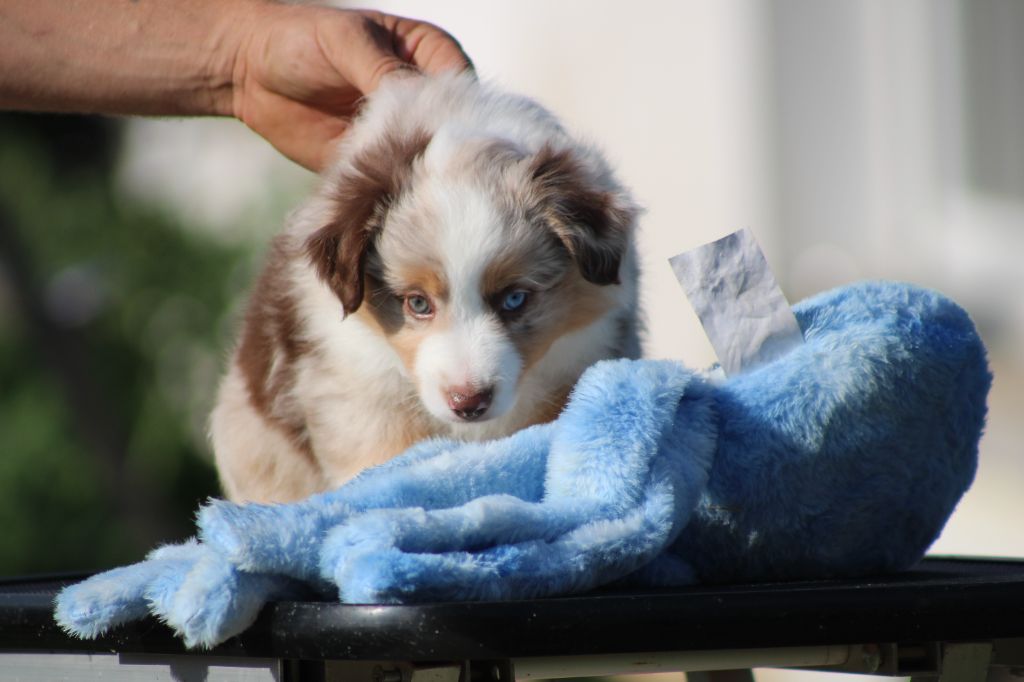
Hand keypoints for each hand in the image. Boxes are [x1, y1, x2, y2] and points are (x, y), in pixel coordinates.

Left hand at [231, 5, 470, 171]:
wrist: (248, 71)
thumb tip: (418, 101)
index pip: (463, 88)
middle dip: (440, 148)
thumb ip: (383, 70)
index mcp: (429, 55)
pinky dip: (388, 188)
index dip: (462, 111)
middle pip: (451, 130)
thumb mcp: (346, 42)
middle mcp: (423, 97)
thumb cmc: (300, 38)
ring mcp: (401, 132)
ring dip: (416, 172)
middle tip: (424, 163)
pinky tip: (383, 193)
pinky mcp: (376, 162)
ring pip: (425, 160)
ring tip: (401, 179)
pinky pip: (391, 179)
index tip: (447, 132)